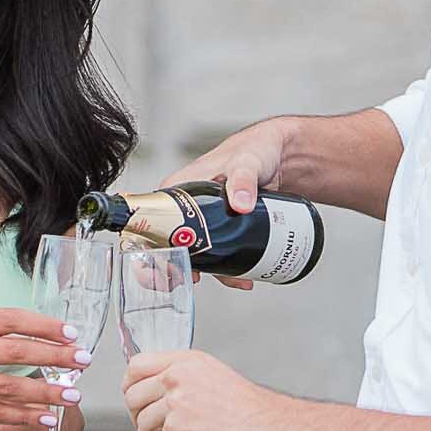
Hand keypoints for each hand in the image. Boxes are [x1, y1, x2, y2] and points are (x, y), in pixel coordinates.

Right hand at [0, 308, 88, 430]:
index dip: (45, 326)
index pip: (11, 319)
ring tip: (73, 395)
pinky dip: (23, 418)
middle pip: (15, 352)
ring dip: (45, 393)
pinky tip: (46, 418)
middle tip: (84, 361)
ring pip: (8, 388)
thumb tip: (43, 335)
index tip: (73, 333)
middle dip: (55, 357)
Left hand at [121, 349, 293, 430]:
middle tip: (145, 430)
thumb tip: (157, 395)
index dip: (130, 386)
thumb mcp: (213, 377)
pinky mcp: (180, 430)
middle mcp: (178, 377)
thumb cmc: (249, 410)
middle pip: (133, 395)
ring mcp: (177, 403)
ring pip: (143, 423)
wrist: (271, 429)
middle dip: (135, 417)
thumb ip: (183, 380)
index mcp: (186, 361)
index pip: (137, 365)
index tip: (133, 400)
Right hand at [162, 117, 293, 291]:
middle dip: (175, 269)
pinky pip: (218, 254)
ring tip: (234, 280)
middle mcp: (187, 207)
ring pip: (195, 254)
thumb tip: (240, 203)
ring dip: (208, 272)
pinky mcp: (224, 229)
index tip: (162, 265)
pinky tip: (242, 277)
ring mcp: (205, 220)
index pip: (150, 220)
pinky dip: (227, 269)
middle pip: (168, 244)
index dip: (149, 247)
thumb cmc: (256, 149)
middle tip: (191, 281)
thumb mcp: (246, 162)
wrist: (281, 156)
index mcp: (179, 188)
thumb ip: (243, 180)